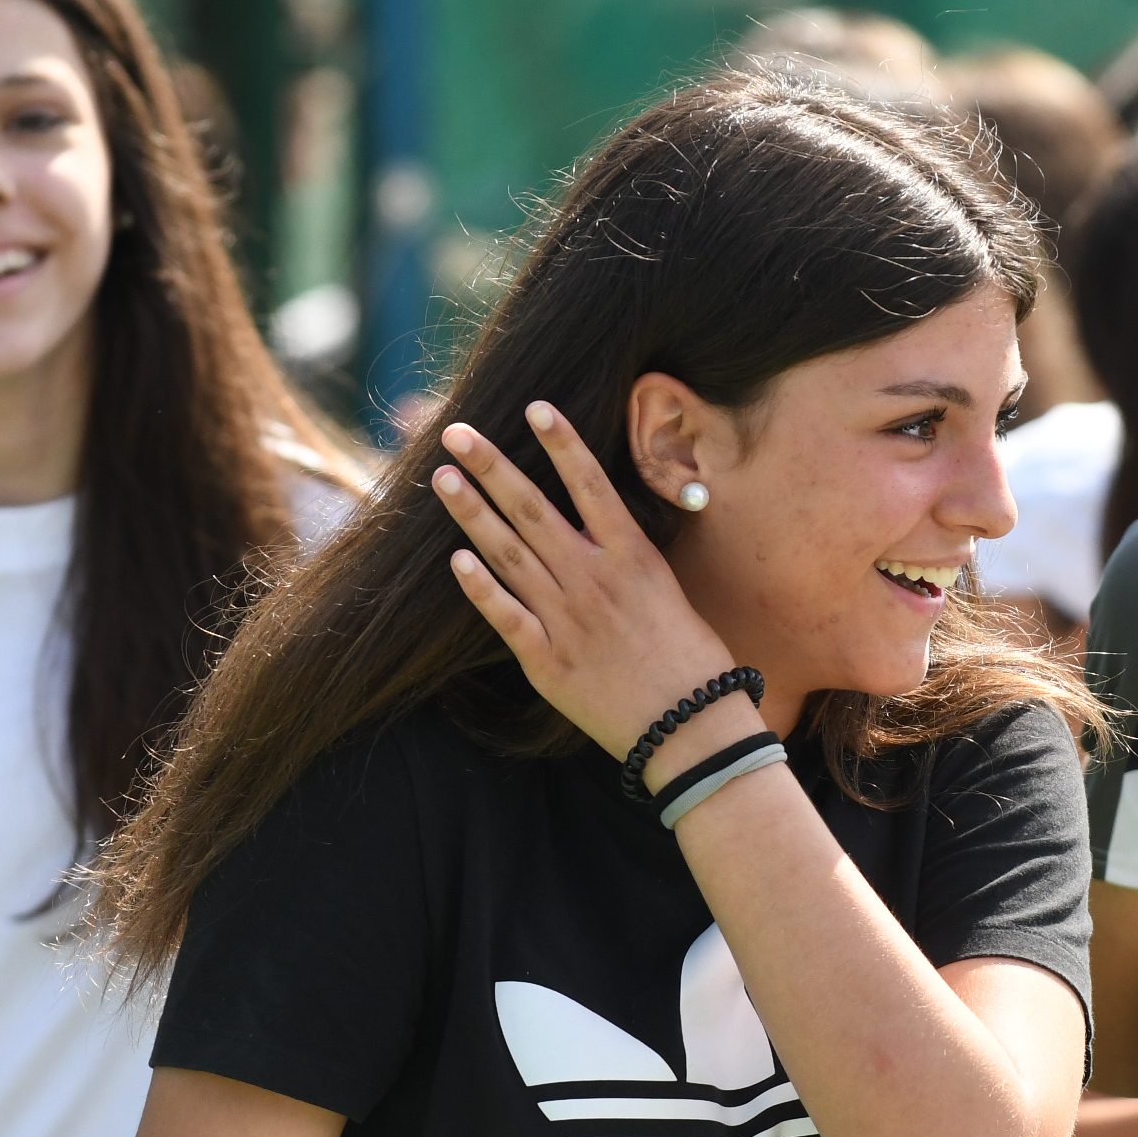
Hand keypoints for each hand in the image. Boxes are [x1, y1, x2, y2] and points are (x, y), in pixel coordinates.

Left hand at [434, 404, 761, 781]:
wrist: (692, 730)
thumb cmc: (694, 663)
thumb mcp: (674, 594)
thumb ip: (634, 561)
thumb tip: (608, 528)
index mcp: (634, 559)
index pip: (591, 486)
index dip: (562, 443)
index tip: (535, 406)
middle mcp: (595, 581)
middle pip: (533, 510)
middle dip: (492, 467)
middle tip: (457, 432)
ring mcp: (567, 619)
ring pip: (509, 554)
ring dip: (473, 512)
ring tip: (443, 478)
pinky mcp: (547, 661)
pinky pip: (505, 616)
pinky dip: (478, 587)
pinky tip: (454, 558)